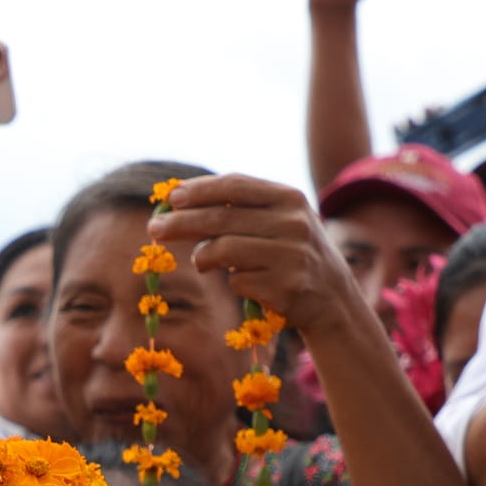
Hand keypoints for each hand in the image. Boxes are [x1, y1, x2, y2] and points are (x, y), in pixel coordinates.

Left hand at [147, 172, 366, 336]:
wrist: (333, 299)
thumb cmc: (292, 254)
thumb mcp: (281, 221)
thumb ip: (242, 208)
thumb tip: (178, 202)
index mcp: (290, 199)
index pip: (236, 186)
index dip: (200, 190)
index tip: (171, 197)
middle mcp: (293, 223)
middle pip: (222, 218)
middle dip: (181, 223)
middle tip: (153, 229)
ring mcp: (291, 256)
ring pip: (223, 250)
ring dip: (203, 257)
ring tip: (202, 262)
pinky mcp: (285, 288)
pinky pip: (237, 281)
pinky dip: (233, 282)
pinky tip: (247, 283)